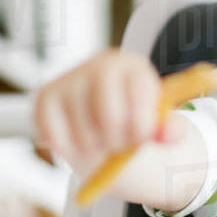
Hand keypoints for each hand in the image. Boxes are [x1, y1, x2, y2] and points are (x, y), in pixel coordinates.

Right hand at [32, 49, 167, 174]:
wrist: (102, 116)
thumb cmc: (133, 118)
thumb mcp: (157, 123)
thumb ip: (170, 129)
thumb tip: (171, 133)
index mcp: (133, 65)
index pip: (139, 97)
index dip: (142, 127)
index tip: (141, 140)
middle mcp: (99, 64)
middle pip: (109, 117)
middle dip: (118, 143)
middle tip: (121, 146)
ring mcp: (69, 79)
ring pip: (83, 133)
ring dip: (95, 152)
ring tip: (102, 144)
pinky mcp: (45, 97)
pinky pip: (55, 136)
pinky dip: (69, 150)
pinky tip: (80, 144)